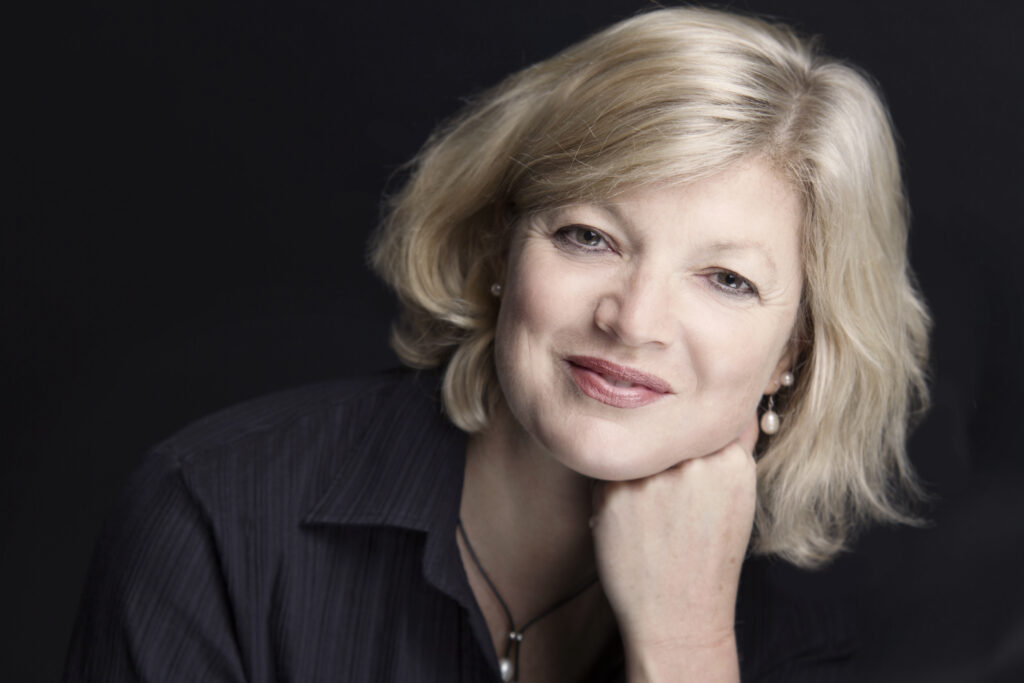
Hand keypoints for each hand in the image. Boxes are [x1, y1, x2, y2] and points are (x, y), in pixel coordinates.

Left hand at [590, 416, 758, 679]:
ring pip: (635, 444)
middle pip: (666, 428)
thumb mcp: (737, 497)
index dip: (692, 428)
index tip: (687, 447)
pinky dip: (614, 485)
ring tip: (650, 507)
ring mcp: (651, 476)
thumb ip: (727, 450)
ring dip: (637, 463)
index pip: (706, 416)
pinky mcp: (612, 491)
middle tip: (667, 491)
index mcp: (730, 461)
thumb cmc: (708, 556)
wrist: (679, 615)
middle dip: (663, 448)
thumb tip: (720, 406)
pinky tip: (631, 519)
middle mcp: (692, 463)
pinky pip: (609, 467)